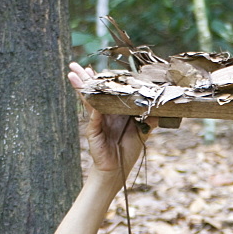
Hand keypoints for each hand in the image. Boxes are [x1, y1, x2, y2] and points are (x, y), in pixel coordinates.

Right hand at [68, 62, 154, 176]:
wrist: (118, 168)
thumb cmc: (128, 150)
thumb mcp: (142, 132)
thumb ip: (149, 120)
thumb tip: (160, 107)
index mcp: (114, 112)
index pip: (107, 92)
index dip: (102, 81)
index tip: (97, 69)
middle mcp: (104, 114)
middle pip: (94, 93)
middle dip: (85, 79)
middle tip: (76, 65)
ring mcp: (97, 121)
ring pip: (88, 101)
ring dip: (81, 88)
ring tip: (72, 74)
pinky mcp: (93, 131)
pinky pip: (94, 117)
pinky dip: (93, 108)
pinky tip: (88, 97)